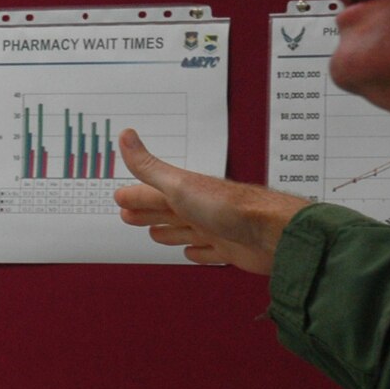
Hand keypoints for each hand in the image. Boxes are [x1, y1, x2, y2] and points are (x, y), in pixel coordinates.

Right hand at [114, 128, 308, 274]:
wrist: (270, 232)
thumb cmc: (227, 207)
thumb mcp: (179, 185)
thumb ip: (150, 167)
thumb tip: (126, 136)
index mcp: (185, 193)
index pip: (152, 193)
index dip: (135, 196)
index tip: (120, 197)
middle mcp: (199, 210)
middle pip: (166, 212)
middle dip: (146, 213)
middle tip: (128, 215)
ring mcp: (214, 230)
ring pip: (184, 231)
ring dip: (169, 232)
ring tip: (155, 233)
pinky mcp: (228, 250)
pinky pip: (207, 252)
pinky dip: (197, 253)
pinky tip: (193, 252)